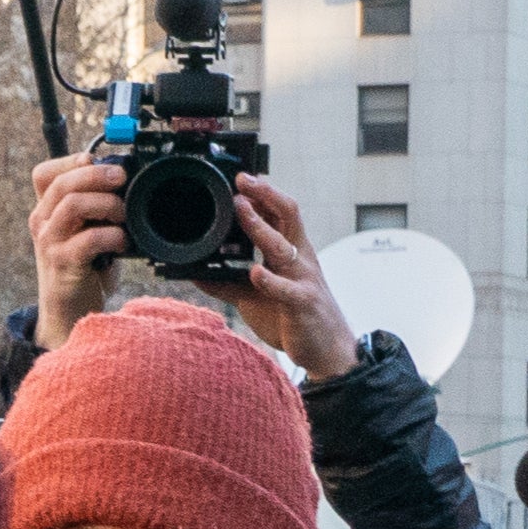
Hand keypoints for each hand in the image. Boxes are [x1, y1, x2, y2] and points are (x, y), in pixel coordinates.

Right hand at [30, 153, 127, 349]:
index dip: (71, 162)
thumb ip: (96, 208)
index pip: (44, 173)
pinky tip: (123, 242)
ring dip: (106, 204)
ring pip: (72, 205)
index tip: (99, 165)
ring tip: (123, 215)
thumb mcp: (86, 231)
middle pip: (62, 183)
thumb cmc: (84, 270)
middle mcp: (42, 223)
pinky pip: (88, 239)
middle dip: (97, 174)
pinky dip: (112, 236)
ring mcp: (49, 243)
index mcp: (46, 211)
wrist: (70, 313)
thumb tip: (125, 181)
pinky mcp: (63, 264)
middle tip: (122, 179)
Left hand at [196, 174, 363, 379]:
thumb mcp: (258, 297)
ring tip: (242, 211)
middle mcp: (299, 259)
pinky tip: (255, 273)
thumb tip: (199, 275)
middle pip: (288, 215)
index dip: (263, 193)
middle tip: (242, 182)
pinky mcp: (302, 304)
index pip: (280, 213)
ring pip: (283, 246)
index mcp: (291, 252)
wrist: (329, 350)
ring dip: (261, 227)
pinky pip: (286, 289)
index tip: (242, 178)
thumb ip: (231, 284)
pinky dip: (270, 280)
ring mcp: (303, 279)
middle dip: (265, 195)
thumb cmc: (295, 318)